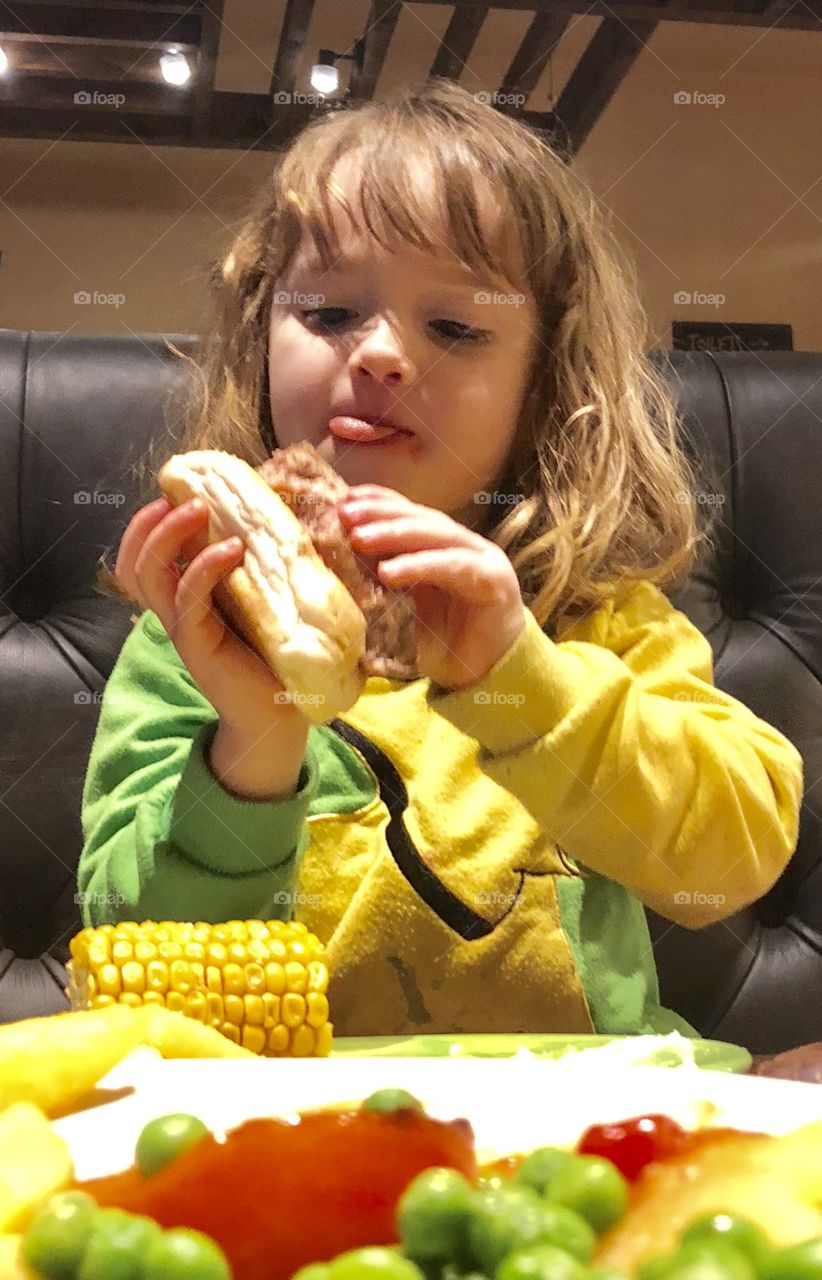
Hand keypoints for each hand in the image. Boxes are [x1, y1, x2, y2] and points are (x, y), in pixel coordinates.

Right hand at [115, 496, 308, 737]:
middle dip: (151, 525)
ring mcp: (184, 631)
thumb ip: (247, 571)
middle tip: (187, 500)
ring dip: (170, 536)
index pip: (138, 562)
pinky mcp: (200, 646)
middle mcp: (175, 615)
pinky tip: (230, 550)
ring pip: (151, 576)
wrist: (281, 715)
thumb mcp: (255, 603)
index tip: (170, 498)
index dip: (142, 529)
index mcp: (183, 603)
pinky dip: (203, 568)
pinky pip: (190, 600)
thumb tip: (265, 520)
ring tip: (199, 510)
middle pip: (135, 564)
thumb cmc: (273, 655)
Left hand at [338, 484, 526, 691]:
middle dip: (382, 514)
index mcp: (448, 546)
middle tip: (345, 514)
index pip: (413, 513)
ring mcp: (483, 560)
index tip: (345, 500)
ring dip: (395, 534)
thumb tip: (349, 547)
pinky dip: (418, 565)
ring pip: (436, 536)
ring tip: (359, 539)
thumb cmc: (449, 641)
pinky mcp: (493, 582)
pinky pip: (451, 567)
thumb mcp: (414, 599)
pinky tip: (388, 571)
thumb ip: (394, 571)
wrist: (488, 676)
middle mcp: (467, 546)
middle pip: (422, 519)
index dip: (380, 502)